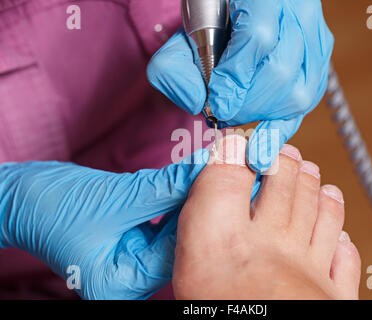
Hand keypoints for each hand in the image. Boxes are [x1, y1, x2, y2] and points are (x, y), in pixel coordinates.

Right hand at [0, 149, 208, 298]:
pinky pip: (161, 224)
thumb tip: (202, 169)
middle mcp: (130, 278)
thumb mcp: (115, 197)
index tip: (216, 181)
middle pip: (177, 244)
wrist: (24, 198)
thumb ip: (163, 187)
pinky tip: (184, 180)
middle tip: (214, 172)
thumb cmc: (54, 205)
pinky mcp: (131, 242)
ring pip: (172, 232)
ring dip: (185, 201)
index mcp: (122, 283)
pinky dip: (171, 202)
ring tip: (202, 171)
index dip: (198, 215)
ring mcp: (131, 261)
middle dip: (194, 207)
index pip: (174, 253)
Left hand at [147, 0, 333, 171]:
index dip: (235, 78)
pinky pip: (307, 103)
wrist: (248, 10)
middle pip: (280, 72)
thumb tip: (195, 103)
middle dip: (246, 105)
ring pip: (299, 93)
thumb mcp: (189, 31)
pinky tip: (261, 141)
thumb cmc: (218, 18)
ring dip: (262, 116)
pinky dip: (282, 126)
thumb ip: (178, 64)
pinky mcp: (319, 65)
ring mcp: (314, 40)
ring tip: (236, 117)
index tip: (215, 104)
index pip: (258, 38)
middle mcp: (299, 14)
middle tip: (221, 113)